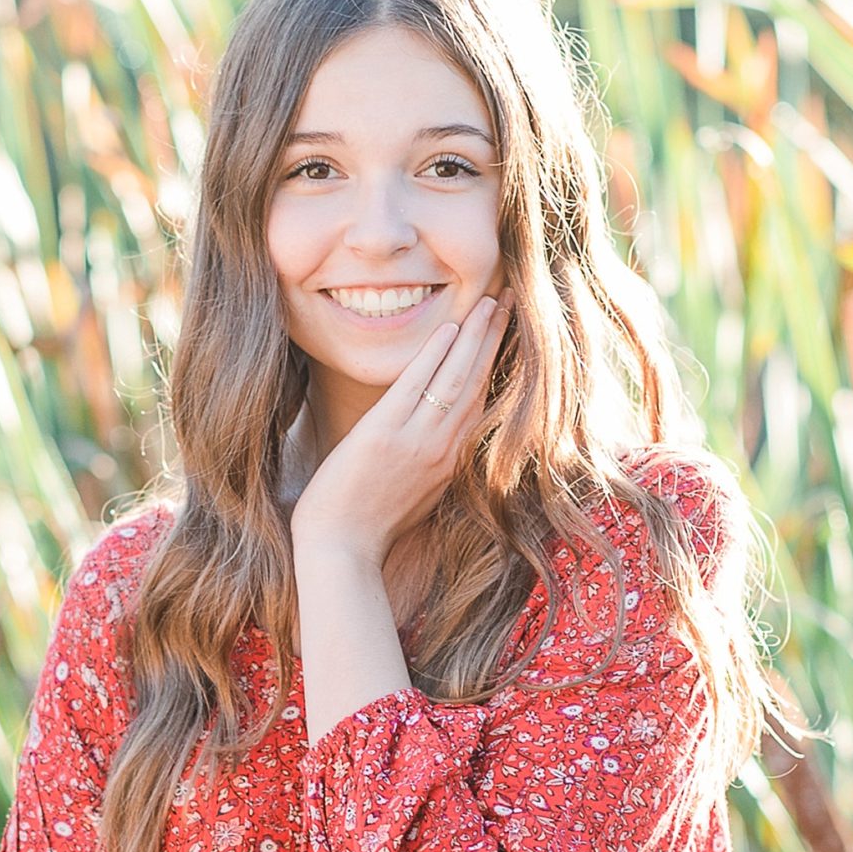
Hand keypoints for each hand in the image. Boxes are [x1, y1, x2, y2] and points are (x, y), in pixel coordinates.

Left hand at [289, 291, 514, 569]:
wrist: (342, 551)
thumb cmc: (368, 527)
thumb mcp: (415, 493)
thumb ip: (429, 462)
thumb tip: (434, 438)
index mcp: (450, 462)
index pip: (480, 401)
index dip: (495, 363)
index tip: (505, 331)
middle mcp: (443, 450)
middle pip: (478, 383)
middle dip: (495, 338)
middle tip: (510, 300)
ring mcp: (417, 442)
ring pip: (456, 379)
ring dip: (475, 337)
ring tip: (490, 301)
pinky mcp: (385, 436)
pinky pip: (416, 387)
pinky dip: (435, 356)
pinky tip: (449, 329)